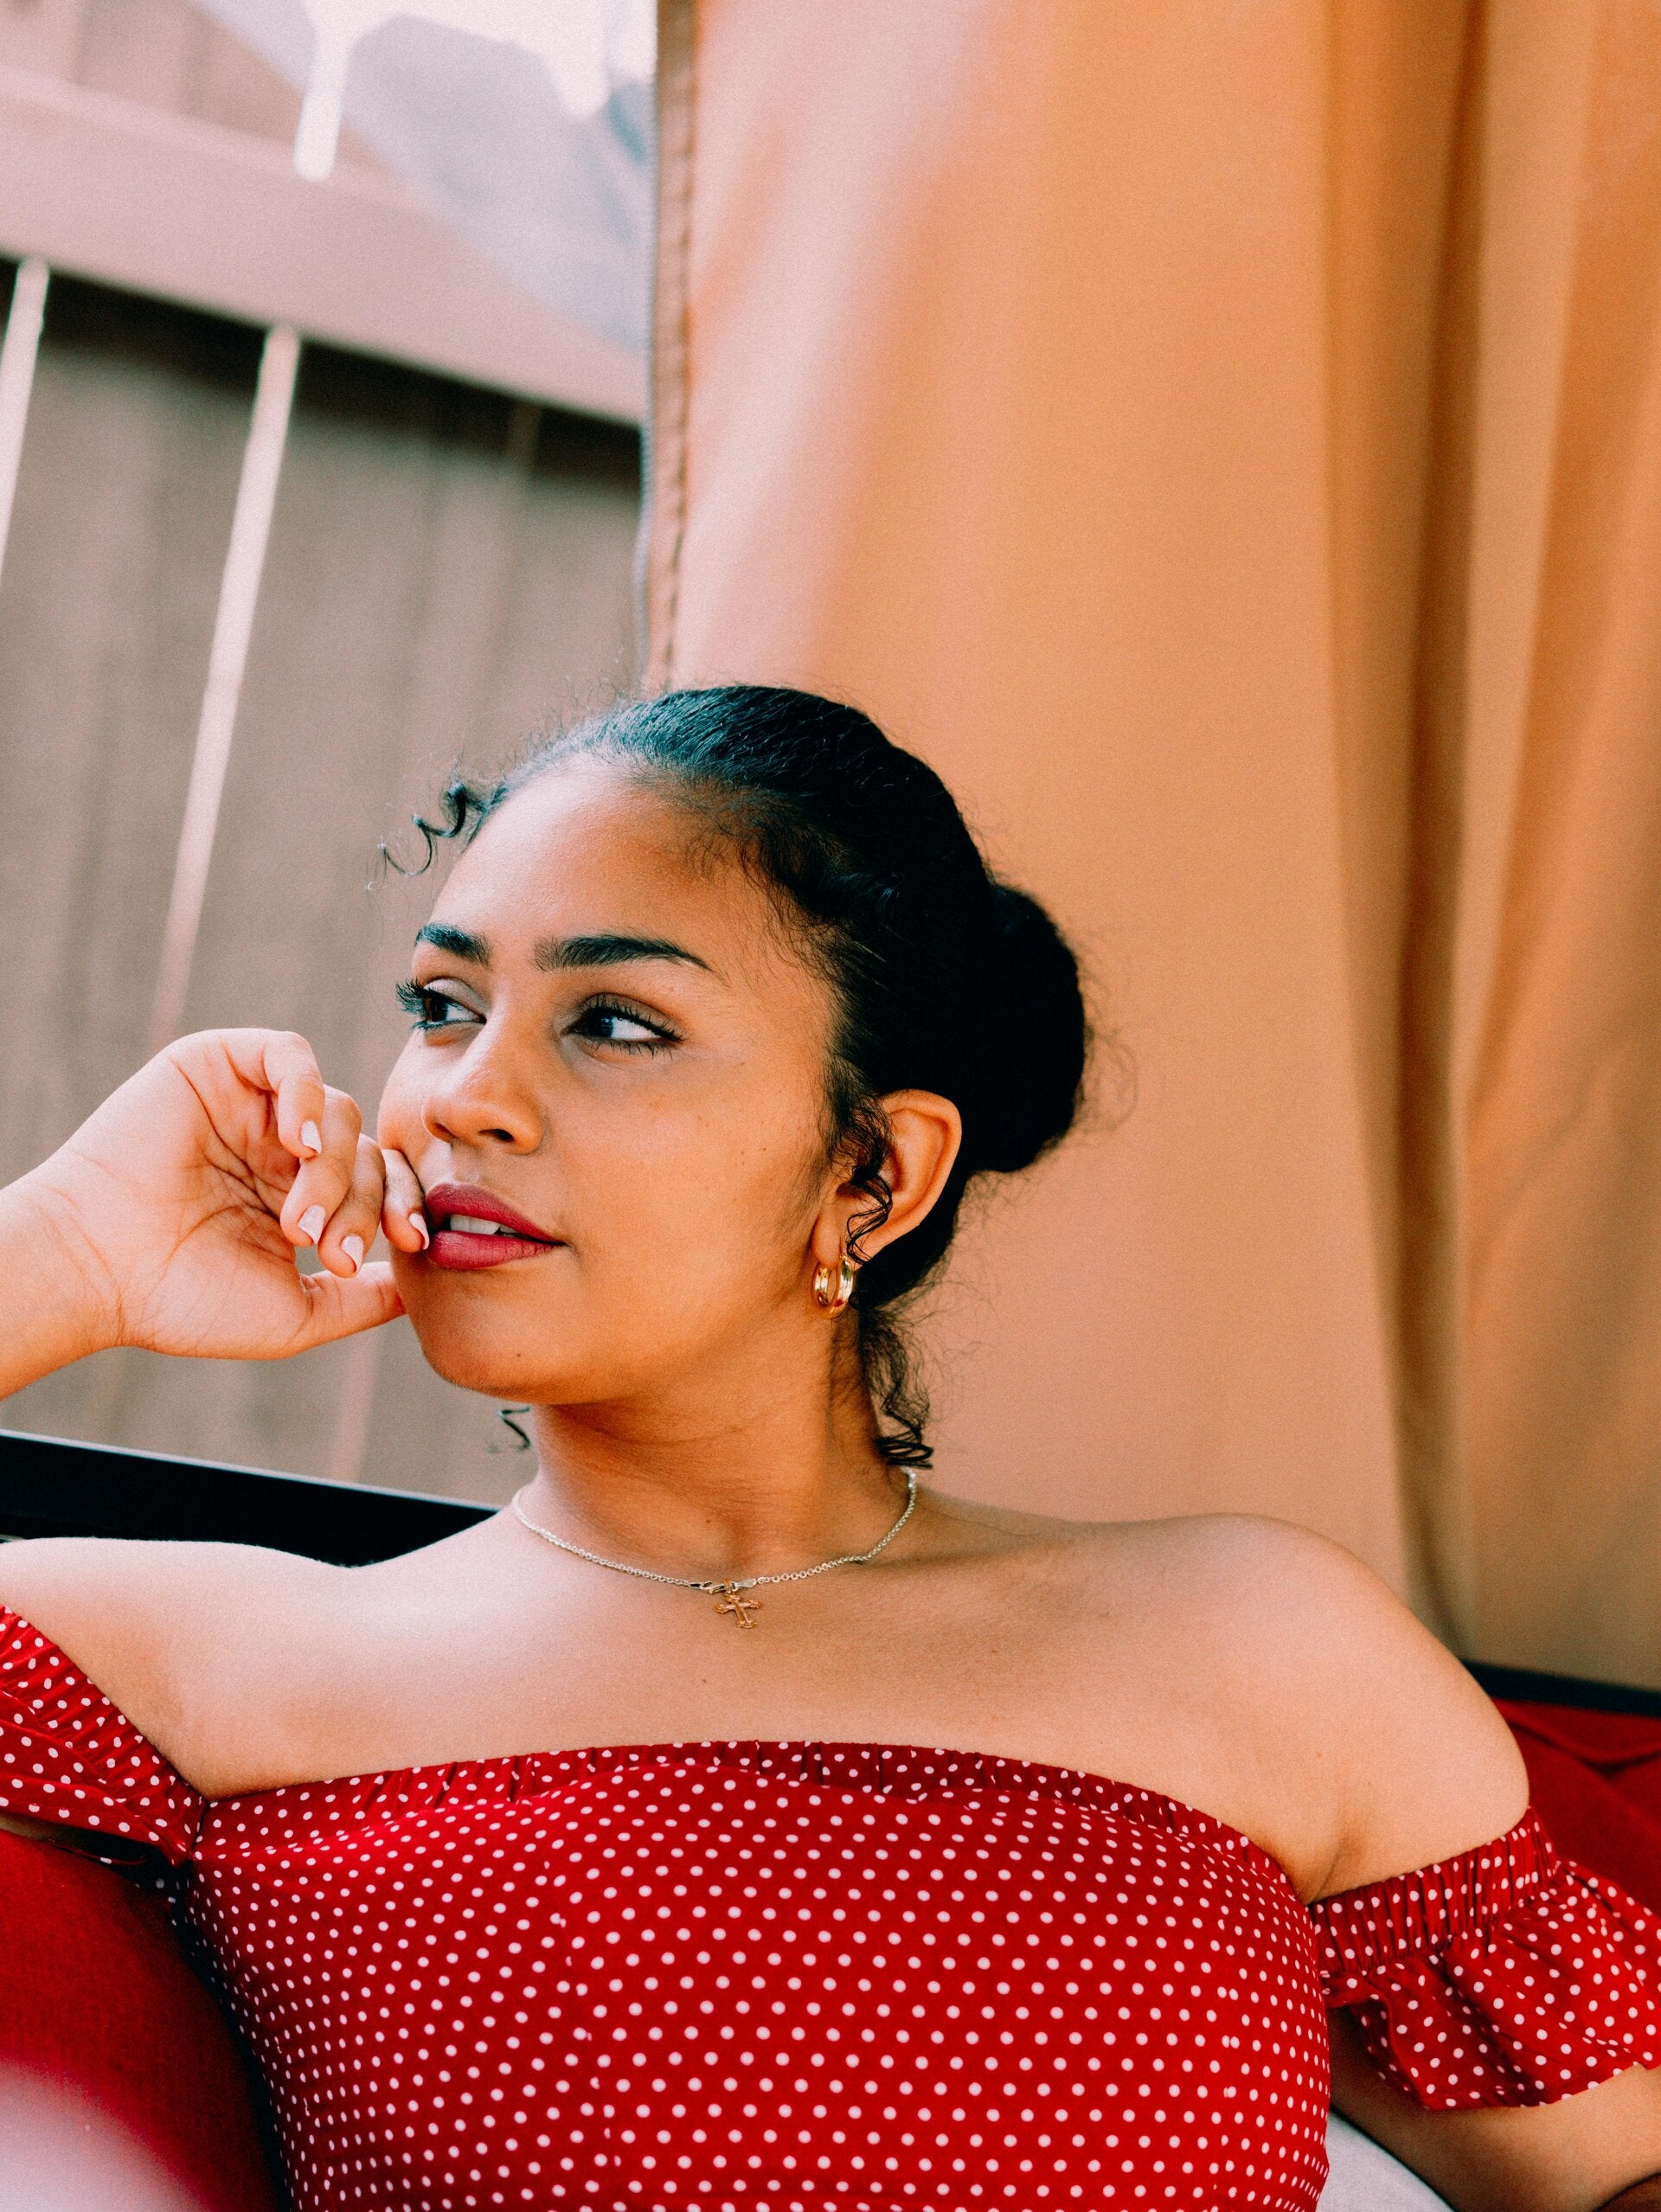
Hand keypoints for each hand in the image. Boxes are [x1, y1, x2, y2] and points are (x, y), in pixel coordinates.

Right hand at [11, 1030, 425, 1366]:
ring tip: (298, 1223)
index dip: (404, 1208)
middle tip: (330, 1252)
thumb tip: (422, 1286)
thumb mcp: (296, 1314)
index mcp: (299, 1196)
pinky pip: (290, 1055)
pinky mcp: (216, 1066)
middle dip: (367, 1203)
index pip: (382, 1183)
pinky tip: (298, 1145)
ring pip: (339, 1110)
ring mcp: (250, 1106)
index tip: (411, 1245)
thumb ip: (364, 1300)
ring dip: (334, 1169)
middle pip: (369, 1149)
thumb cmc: (182, 1300)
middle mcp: (279, 1148)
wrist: (100, 1272)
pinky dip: (307, 1094)